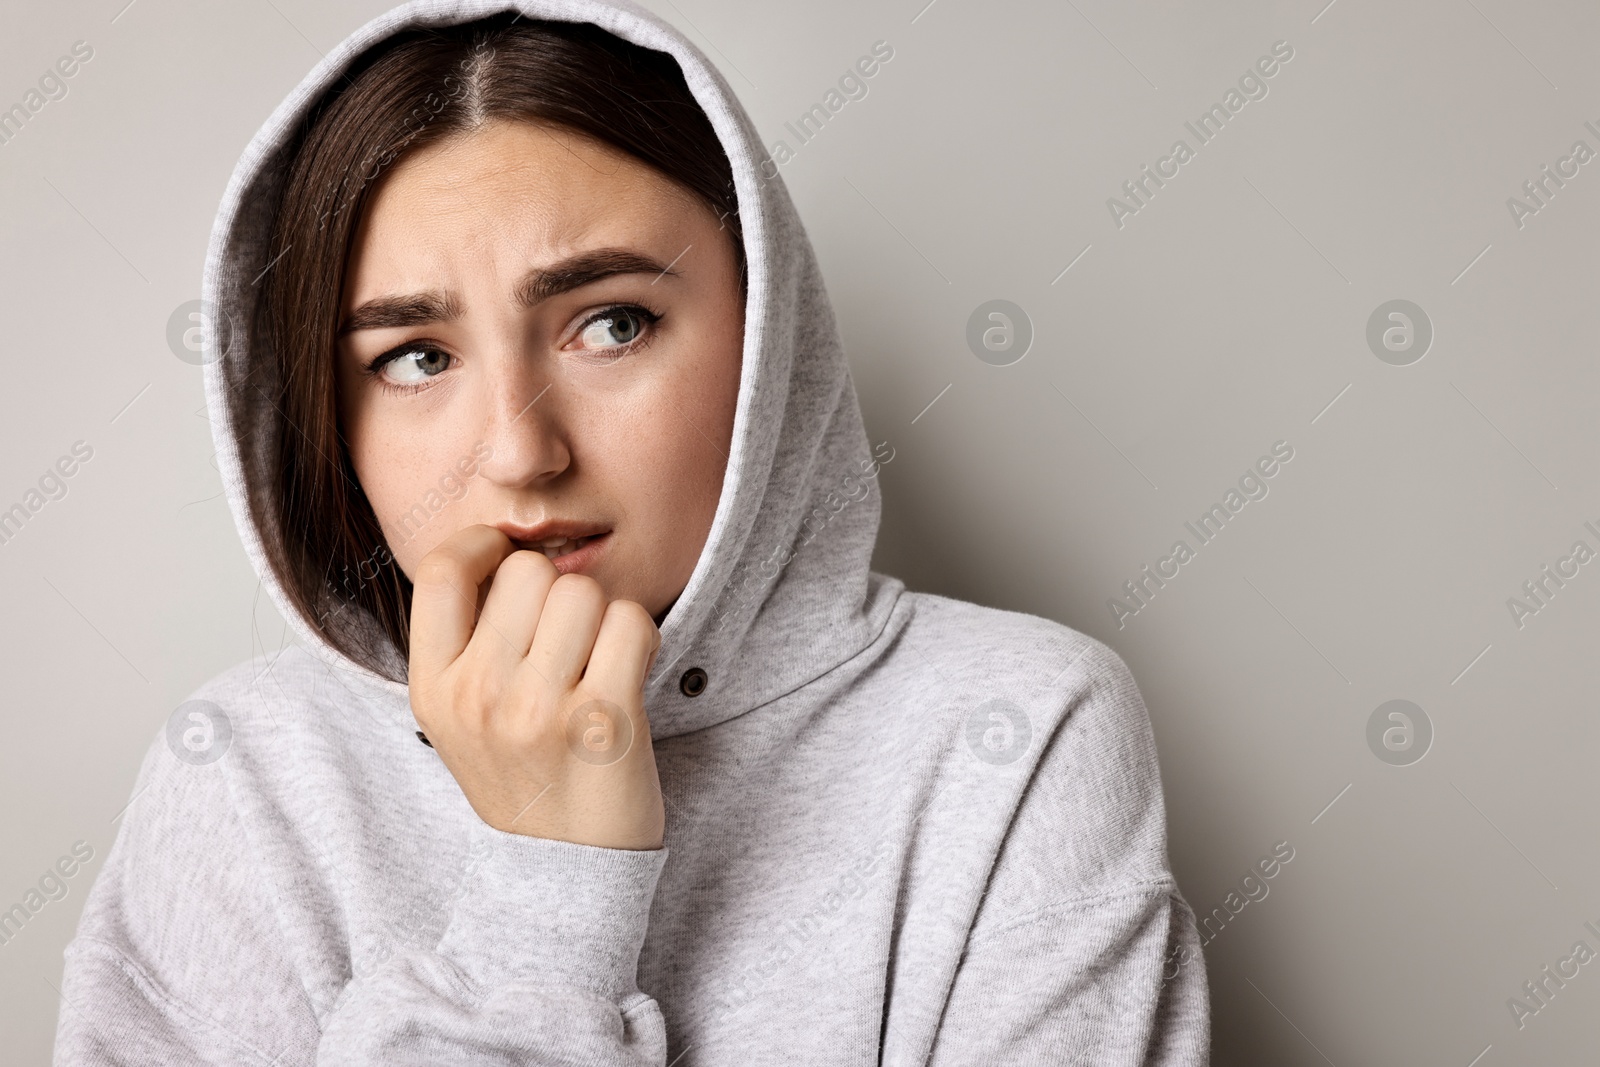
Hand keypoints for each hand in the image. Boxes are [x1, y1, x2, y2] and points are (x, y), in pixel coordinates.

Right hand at [407, 524, 664, 849]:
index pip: (439, 570)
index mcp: (433, 688)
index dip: (482, 545)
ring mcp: (540, 709)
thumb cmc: (525, 776)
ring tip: (598, 663)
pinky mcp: (606, 720)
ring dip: (603, 617)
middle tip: (567, 641)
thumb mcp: (462, 716)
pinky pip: (632, 622)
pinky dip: (642, 638)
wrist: (566, 870)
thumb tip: (507, 547)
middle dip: (558, 592)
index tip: (507, 564)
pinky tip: (630, 671)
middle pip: (528, 572)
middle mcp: (478, 696)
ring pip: (583, 592)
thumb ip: (470, 637)